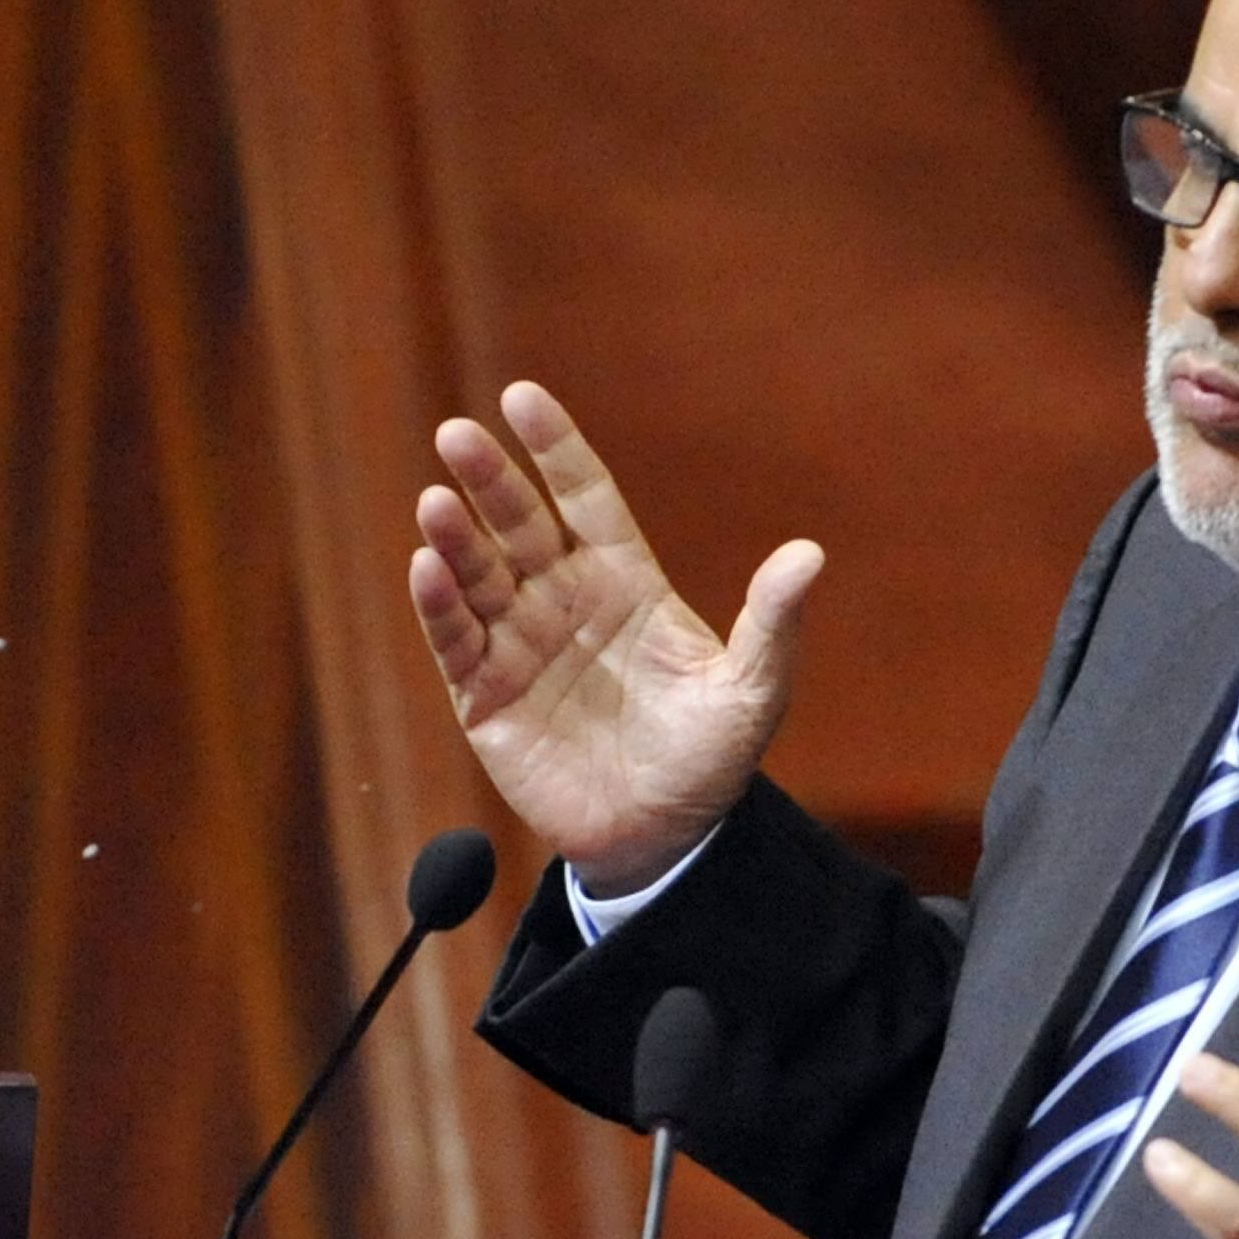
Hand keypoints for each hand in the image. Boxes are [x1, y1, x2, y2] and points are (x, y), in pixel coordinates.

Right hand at [407, 381, 823, 892]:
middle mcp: (565, 601)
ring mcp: (520, 646)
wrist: (665, 839)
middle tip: (457, 434)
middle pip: (520, 525)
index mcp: (625, 582)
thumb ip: (771, 622)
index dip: (555, 450)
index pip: (583, 498)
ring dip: (455, 537)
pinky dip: (438, 605)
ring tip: (436, 501)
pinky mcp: (486, 697)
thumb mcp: (752, 691)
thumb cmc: (710, 759)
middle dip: (489, 480)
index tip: (522, 399)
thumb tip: (811, 554)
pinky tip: (427, 567)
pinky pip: (455, 640)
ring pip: (479, 575)